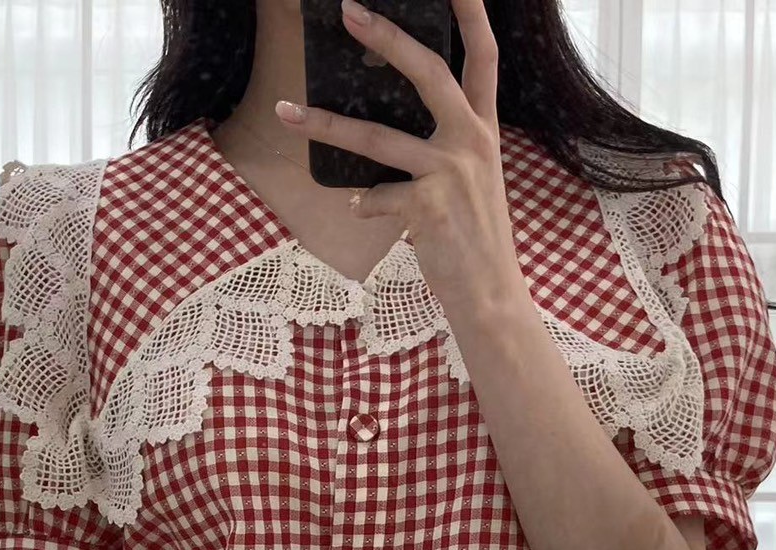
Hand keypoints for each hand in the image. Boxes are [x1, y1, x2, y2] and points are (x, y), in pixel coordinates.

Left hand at [276, 0, 522, 315]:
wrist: (490, 295)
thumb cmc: (475, 239)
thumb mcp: (474, 182)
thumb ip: (446, 149)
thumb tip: (394, 132)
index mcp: (485, 129)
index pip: (482, 56)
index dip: (471, 12)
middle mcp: (471, 141)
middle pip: (427, 72)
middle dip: (385, 38)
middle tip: (347, 9)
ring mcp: (450, 172)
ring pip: (376, 137)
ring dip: (324, 124)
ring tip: (285, 111)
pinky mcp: (427, 207)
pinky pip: (377, 197)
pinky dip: (364, 203)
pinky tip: (359, 208)